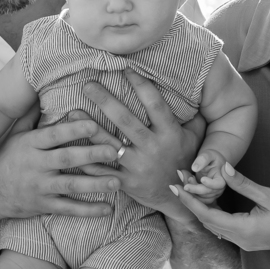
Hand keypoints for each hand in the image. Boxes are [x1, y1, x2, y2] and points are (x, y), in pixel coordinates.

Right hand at [0, 113, 120, 222]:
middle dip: (91, 154)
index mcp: (31, 144)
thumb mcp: (15, 135)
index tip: (94, 124)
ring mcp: (40, 187)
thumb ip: (30, 115)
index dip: (73, 129)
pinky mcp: (43, 205)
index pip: (54, 135)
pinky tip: (107, 209)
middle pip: (66, 158)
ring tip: (117, 182)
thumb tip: (38, 89)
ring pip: (70, 185)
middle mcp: (36, 165)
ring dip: (95, 184)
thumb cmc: (6, 159)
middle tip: (114, 151)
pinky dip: (88, 211)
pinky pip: (68, 209)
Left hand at [82, 76, 203, 218]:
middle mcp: (153, 148)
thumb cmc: (185, 161)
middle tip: (88, 84)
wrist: (181, 199)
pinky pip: (103, 171)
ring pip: (110, 145)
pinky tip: (72, 147)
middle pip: (126, 120)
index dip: (141, 85)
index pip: (155, 104)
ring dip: (90, 128)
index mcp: (170, 134)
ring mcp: (138, 166)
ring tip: (72, 113)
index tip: (125, 68)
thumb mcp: (195, 138)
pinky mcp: (126, 183)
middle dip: (106, 101)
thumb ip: (193, 115)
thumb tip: (197, 89)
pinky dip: (87, 160)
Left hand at [170, 165, 269, 253]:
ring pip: (215, 226)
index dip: (188, 199)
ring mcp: (246, 243)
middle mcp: (240, 240)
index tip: (174, 185)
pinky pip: (226, 228)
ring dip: (202, 208)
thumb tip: (221, 167)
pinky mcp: (251, 241)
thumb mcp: (269, 195)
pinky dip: (215, 215)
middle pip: (207, 221)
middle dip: (192, 201)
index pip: (206, 214)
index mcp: (243, 230)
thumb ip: (242, 183)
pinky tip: (211, 201)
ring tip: (191, 188)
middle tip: (179, 180)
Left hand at [180, 146, 226, 199]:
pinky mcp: (206, 197)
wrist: (210, 164)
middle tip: (185, 186)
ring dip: (191, 190)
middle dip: (195, 189)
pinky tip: (186, 183)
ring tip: (186, 177)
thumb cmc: (211, 158)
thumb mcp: (208, 154)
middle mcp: (219, 188)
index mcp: (222, 178)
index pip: (219, 184)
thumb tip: (194, 168)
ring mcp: (212, 194)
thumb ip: (203, 159)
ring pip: (201, 197)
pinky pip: (196, 199)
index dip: (211, 183)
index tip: (202, 179)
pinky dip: (189, 193)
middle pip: (208, 192)